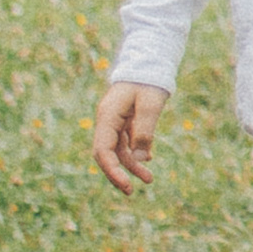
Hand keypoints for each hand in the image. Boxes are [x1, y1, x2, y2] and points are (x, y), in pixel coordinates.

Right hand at [93, 81, 167, 195]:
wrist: (150, 61)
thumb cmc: (149, 80)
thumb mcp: (150, 105)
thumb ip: (144, 130)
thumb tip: (141, 159)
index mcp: (107, 116)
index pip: (102, 151)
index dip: (112, 171)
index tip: (126, 185)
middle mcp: (107, 120)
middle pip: (106, 154)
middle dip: (118, 173)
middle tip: (131, 191)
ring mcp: (115, 121)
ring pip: (119, 150)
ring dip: (132, 165)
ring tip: (149, 179)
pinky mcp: (125, 121)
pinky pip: (126, 142)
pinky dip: (136, 153)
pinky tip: (148, 161)